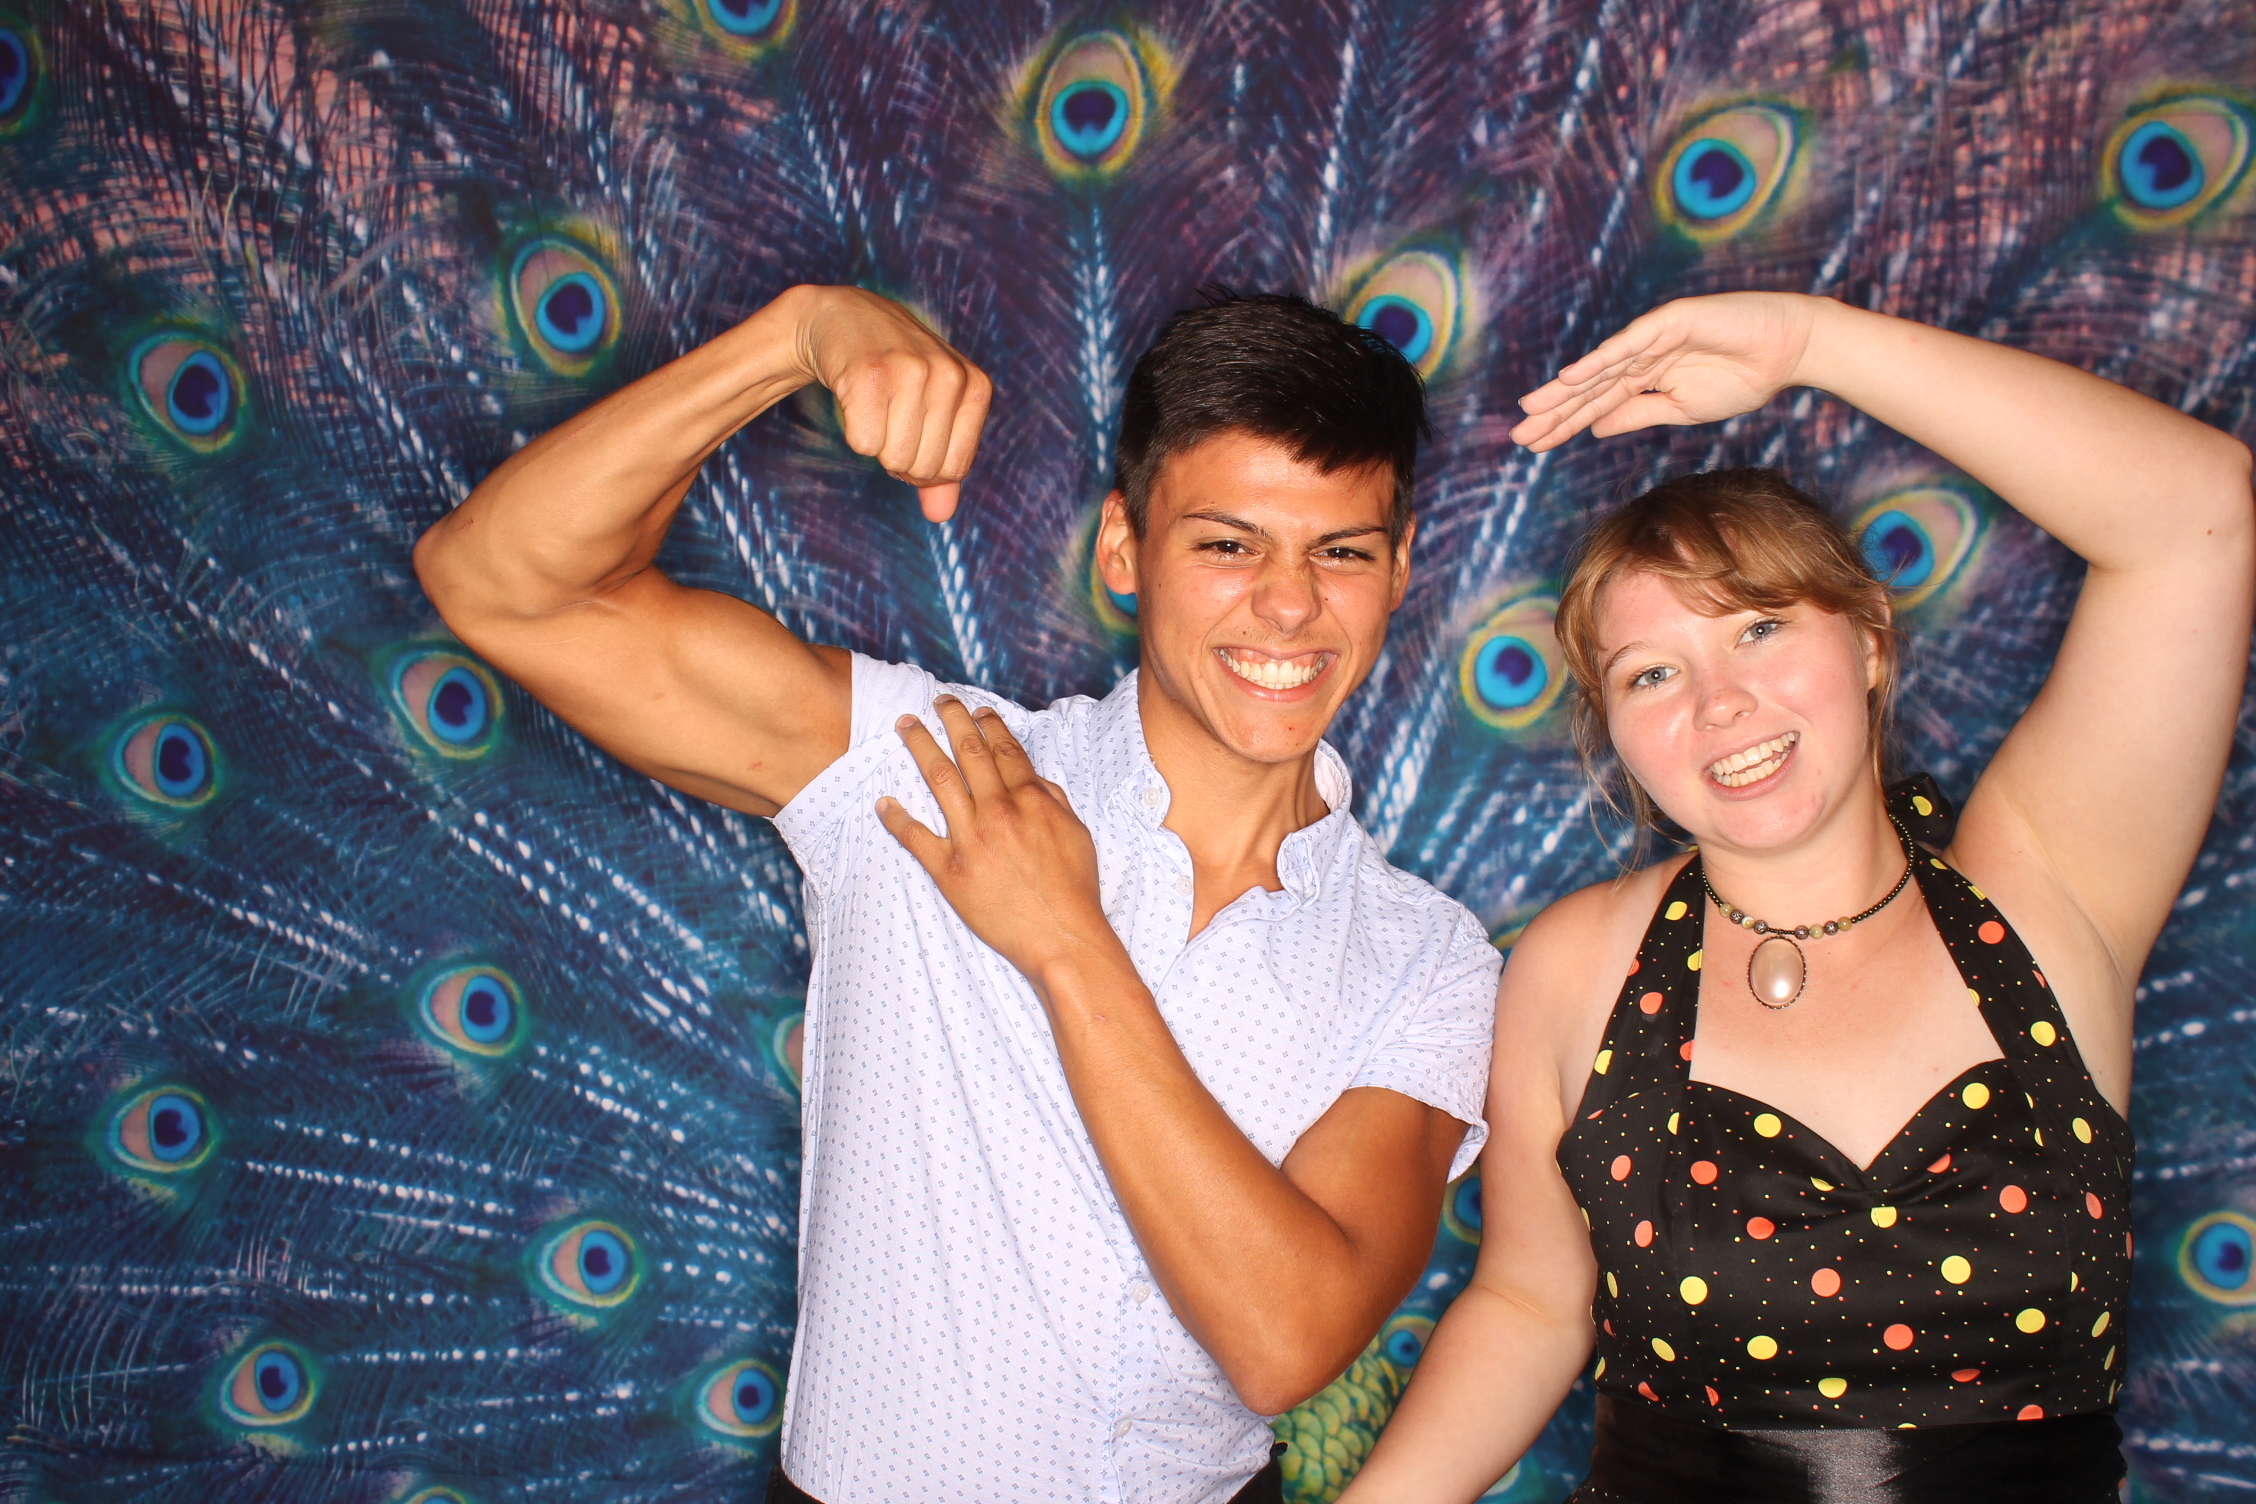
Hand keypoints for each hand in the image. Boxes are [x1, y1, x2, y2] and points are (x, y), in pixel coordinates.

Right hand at [793, 286, 993, 520]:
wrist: (841, 320)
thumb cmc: (894, 372)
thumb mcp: (931, 412)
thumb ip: (941, 466)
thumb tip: (941, 516)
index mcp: (976, 386)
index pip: (954, 469)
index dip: (923, 466)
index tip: (911, 432)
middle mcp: (950, 375)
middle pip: (923, 468)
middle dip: (897, 455)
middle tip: (887, 416)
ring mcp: (912, 371)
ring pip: (894, 458)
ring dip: (875, 443)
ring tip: (874, 404)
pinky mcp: (871, 374)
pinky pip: (863, 443)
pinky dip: (853, 430)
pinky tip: (854, 394)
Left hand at [877, 697, 1116, 988]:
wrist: (1062, 937)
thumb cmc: (1073, 889)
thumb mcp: (1075, 833)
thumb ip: (1053, 799)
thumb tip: (1033, 777)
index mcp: (1031, 800)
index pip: (1005, 750)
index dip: (989, 724)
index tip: (977, 710)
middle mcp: (999, 811)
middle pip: (969, 752)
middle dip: (952, 719)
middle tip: (938, 702)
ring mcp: (972, 839)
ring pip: (938, 779)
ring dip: (920, 746)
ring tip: (906, 726)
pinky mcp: (950, 871)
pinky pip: (915, 838)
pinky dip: (896, 818)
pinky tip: (883, 802)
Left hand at [1508, 291, 1822, 451]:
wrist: (1788, 350)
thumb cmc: (1742, 377)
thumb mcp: (1681, 408)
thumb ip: (1637, 413)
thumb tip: (1595, 428)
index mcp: (1644, 377)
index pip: (1595, 404)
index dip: (1564, 424)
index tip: (1533, 445)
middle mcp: (1641, 355)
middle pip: (1589, 387)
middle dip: (1554, 410)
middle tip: (1518, 434)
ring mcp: (1653, 336)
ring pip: (1601, 367)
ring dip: (1565, 388)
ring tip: (1532, 407)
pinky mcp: (1670, 321)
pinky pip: (1629, 344)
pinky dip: (1600, 360)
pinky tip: (1570, 377)